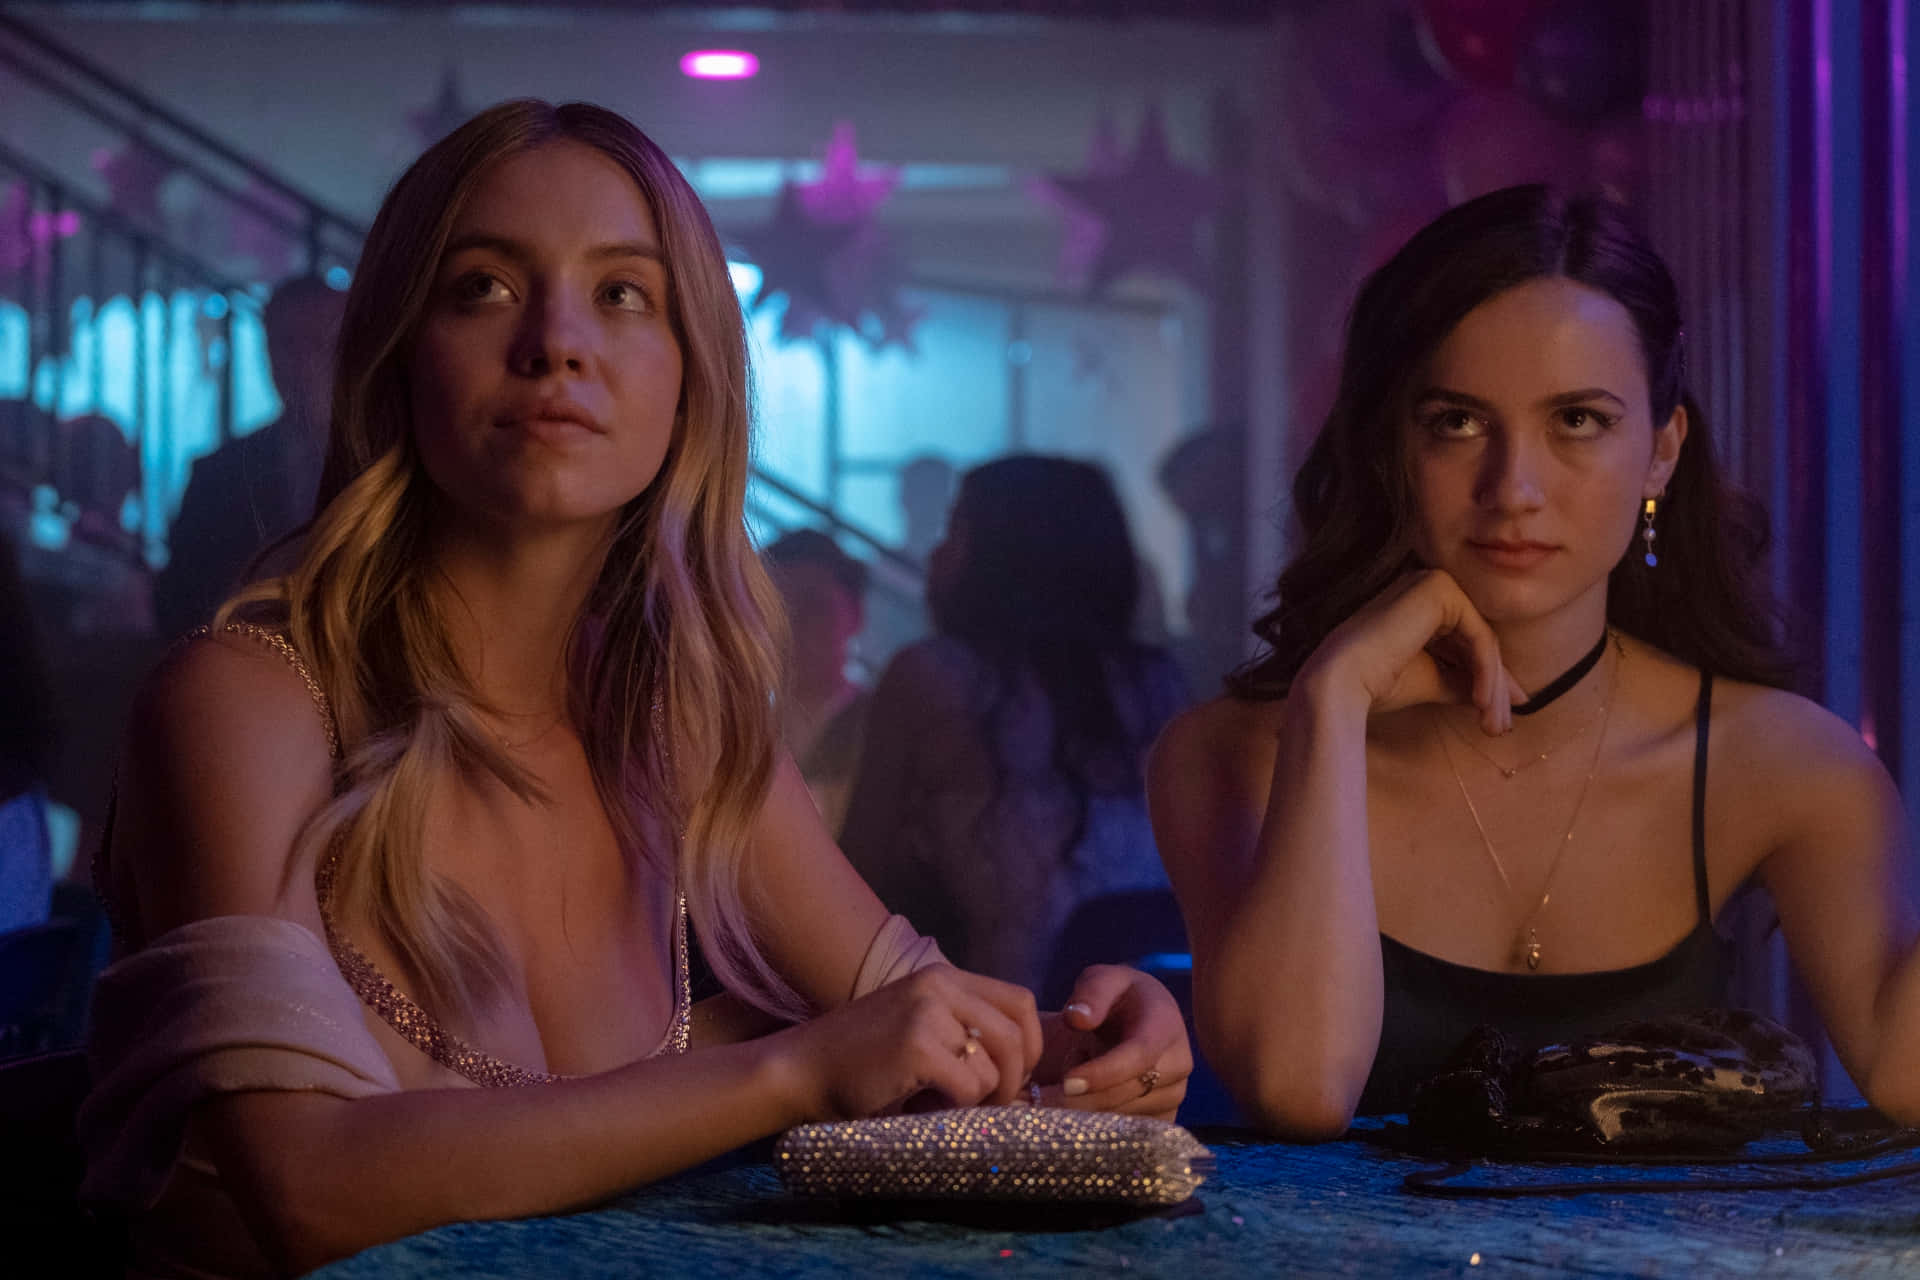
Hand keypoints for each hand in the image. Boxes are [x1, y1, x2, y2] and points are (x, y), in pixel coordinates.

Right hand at [775, 964, 1042, 1121]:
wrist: (802, 1069)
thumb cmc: (862, 1059)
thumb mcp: (920, 1025)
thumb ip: (964, 1030)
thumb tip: (1026, 1068)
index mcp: (944, 977)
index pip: (1021, 1004)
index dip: (1030, 1047)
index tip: (1014, 1078)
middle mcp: (940, 985)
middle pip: (1016, 1035)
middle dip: (1015, 1081)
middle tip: (990, 1105)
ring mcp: (928, 1012)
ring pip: (995, 1066)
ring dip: (979, 1097)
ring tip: (943, 1101)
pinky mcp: (917, 1045)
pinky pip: (970, 1086)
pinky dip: (956, 1108)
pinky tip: (924, 1105)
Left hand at [1029, 965, 1191, 1121]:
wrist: (1140, 1018)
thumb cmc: (1117, 997)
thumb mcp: (1103, 981)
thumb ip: (1091, 994)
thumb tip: (1078, 1018)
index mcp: (1165, 1026)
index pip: (1137, 1056)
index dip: (1102, 1073)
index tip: (1066, 1082)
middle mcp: (1177, 1065)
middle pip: (1126, 1094)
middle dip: (1079, 1100)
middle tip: (1035, 1100)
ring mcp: (1174, 1095)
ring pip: (1122, 1118)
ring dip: (1084, 1107)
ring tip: (1068, 1078)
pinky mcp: (1164, 1118)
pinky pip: (1126, 1134)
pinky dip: (1094, 1125)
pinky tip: (1079, 1101)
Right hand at [1297, 569, 1520, 736]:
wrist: (1341, 681)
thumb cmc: (1375, 684)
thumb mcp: (1432, 680)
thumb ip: (1465, 681)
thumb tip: (1507, 700)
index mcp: (1420, 603)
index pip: (1467, 641)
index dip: (1487, 679)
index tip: (1499, 716)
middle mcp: (1428, 584)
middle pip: (1477, 641)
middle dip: (1493, 687)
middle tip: (1500, 727)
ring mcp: (1434, 582)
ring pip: (1482, 641)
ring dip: (1492, 686)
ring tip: (1493, 724)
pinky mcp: (1441, 589)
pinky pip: (1479, 636)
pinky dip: (1486, 672)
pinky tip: (1482, 703)